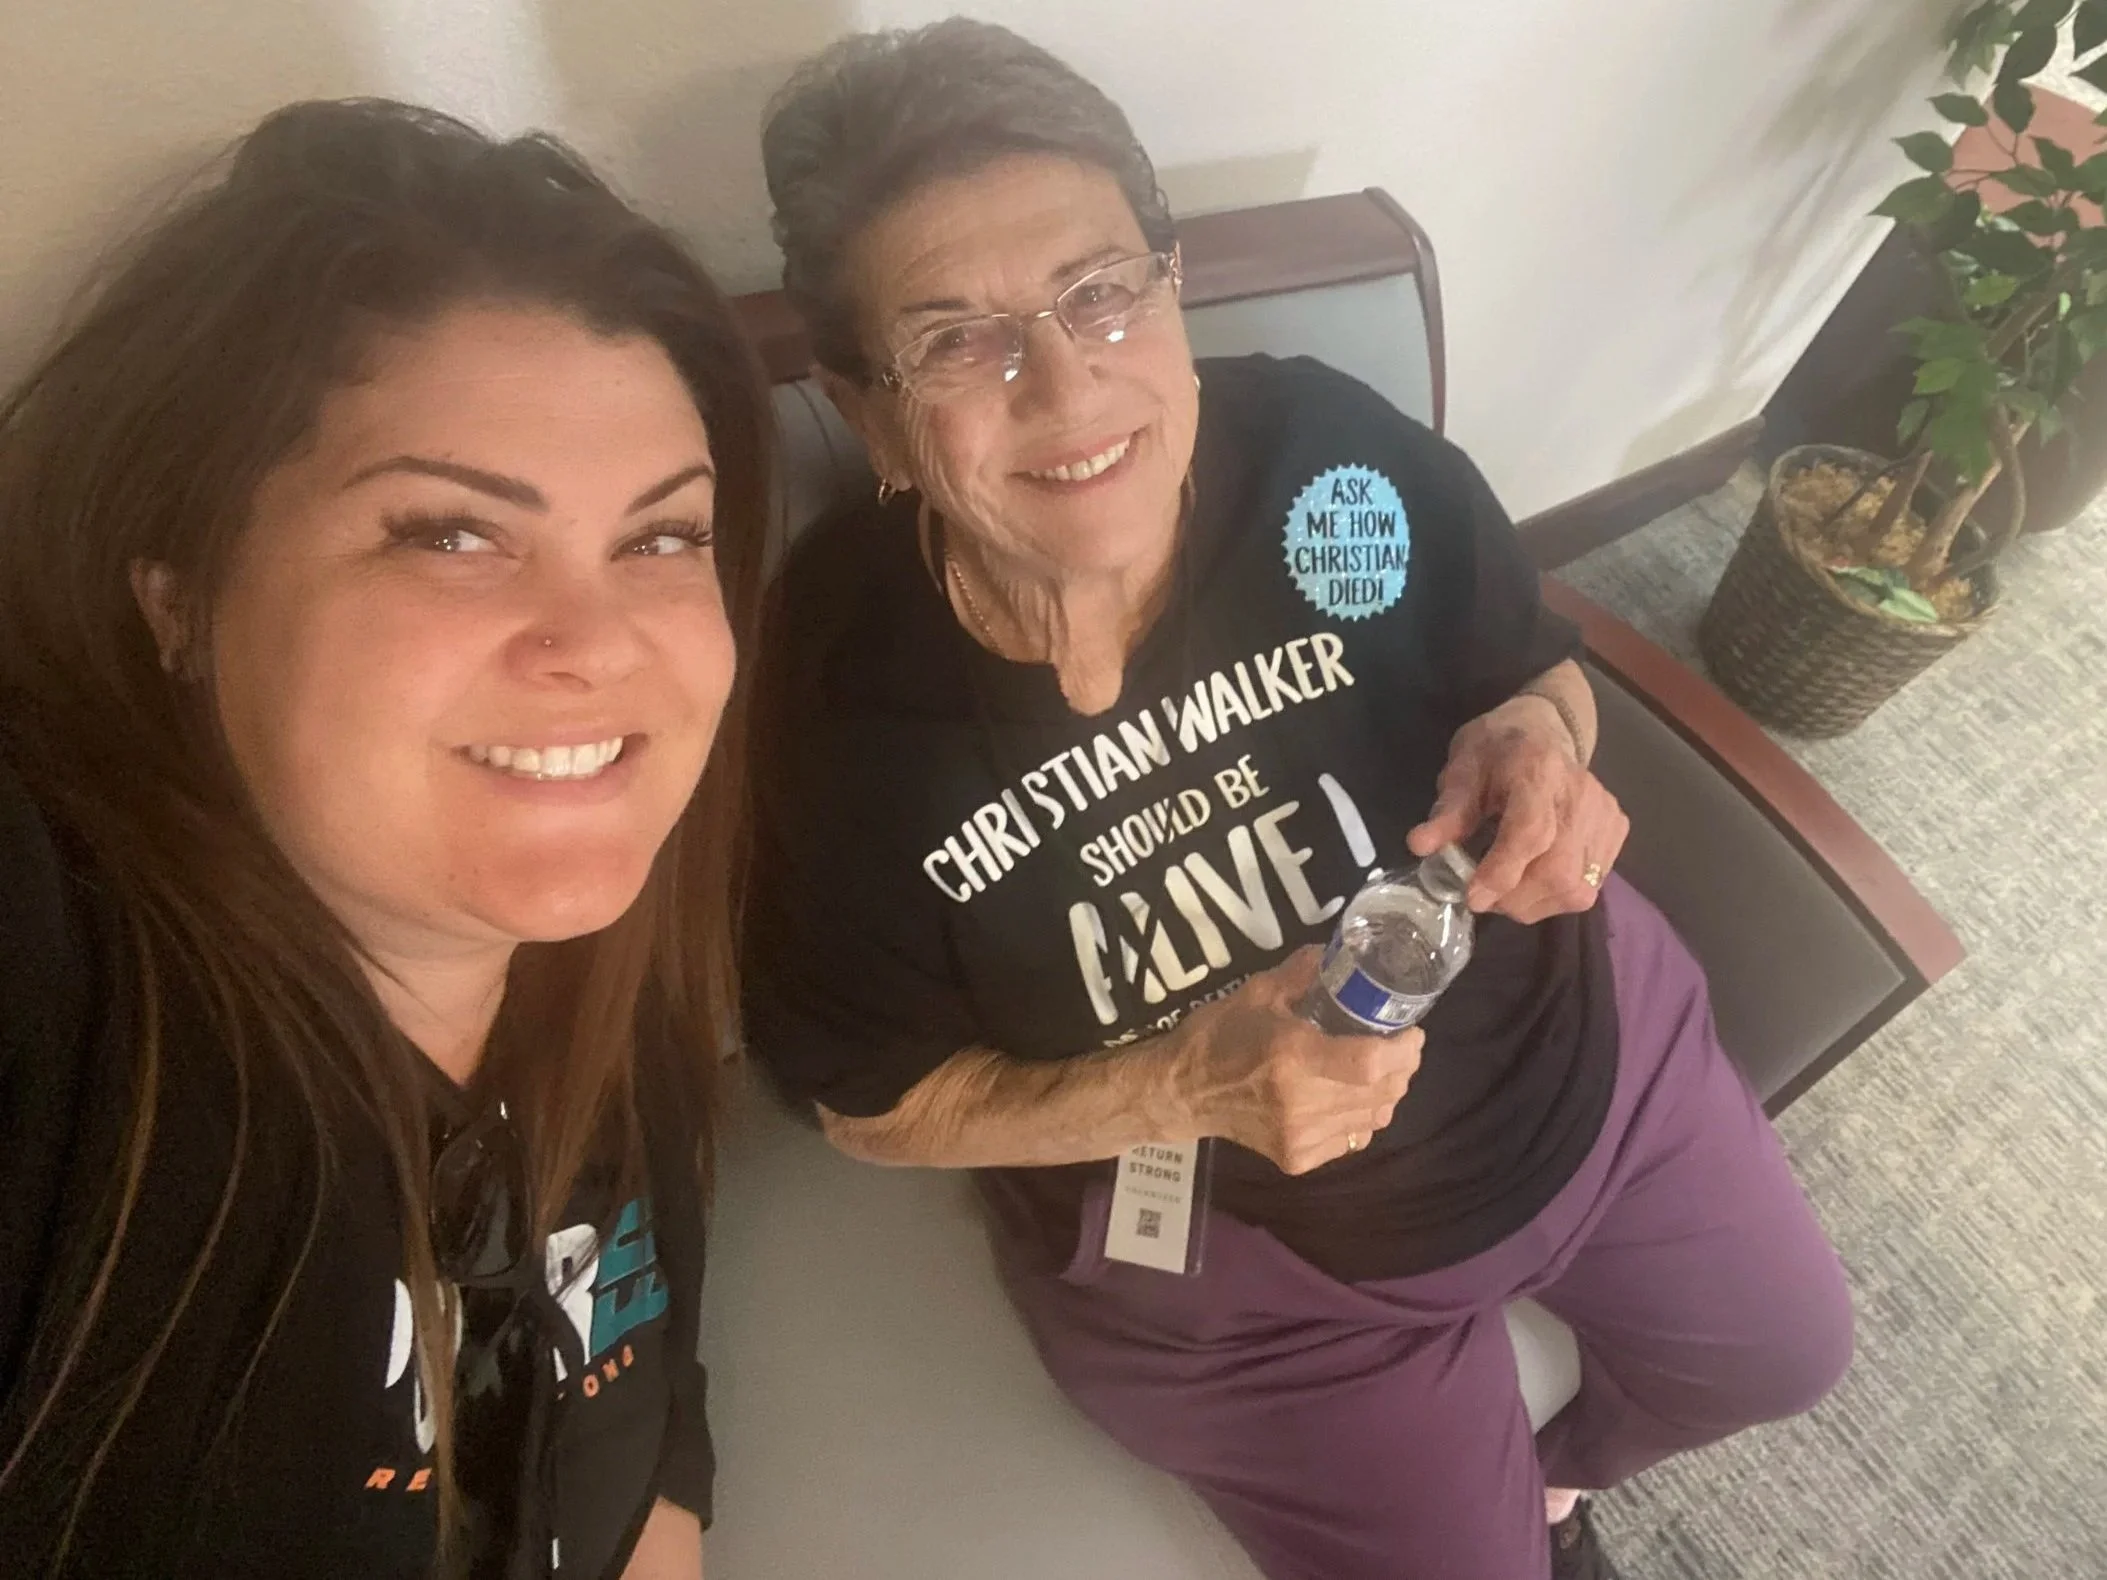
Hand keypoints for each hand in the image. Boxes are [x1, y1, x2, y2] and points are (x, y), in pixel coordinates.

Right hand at [1163, 949, 1422, 1174]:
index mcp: (1292, 1056)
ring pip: (1374, 1119)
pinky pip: (1355, 1139)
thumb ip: (1305, 972)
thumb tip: (1343, 953)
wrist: (1183, 1092)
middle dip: (1403, 1068)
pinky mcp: (1299, 1159)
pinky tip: (1351, 1097)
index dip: (1403, 1050)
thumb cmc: (1220, 1034)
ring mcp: (1301, 1136)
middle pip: (1381, 1092)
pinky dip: (1364, 1116)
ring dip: (1388, 1092)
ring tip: (1380, 1070)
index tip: (1412, 1032)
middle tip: (1402, 1046)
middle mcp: (1301, 1102)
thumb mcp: (1259, 992)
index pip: (1370, 1063)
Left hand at [1407, 695, 1628, 923]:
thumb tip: (1420, 846)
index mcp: (1538, 771)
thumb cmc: (1497, 750)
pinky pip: (1589, 884)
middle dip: (1514, 897)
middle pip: (1559, 871)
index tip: (1472, 896)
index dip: (1503, 870)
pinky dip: (1555, 893)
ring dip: (1534, 902)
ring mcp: (1605, 815)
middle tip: (1483, 892)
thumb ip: (1447, 811)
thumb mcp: (1463, 769)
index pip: (1531, 832)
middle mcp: (1580, 795)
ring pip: (1577, 889)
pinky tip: (1535, 874)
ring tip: (1507, 886)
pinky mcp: (1617, 831)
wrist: (1546, 729)